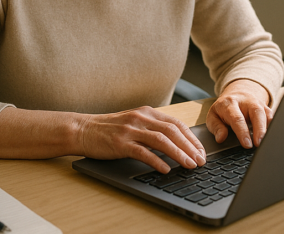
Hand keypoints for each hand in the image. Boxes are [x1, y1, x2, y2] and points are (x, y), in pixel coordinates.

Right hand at [77, 106, 205, 172]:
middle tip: (201, 160)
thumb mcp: (133, 123)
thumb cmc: (108, 129)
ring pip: (161, 140)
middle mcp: (141, 118)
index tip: (201, 151)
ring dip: (179, 154)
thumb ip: (152, 128)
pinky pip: (143, 152)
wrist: (82, 129)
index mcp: (147, 112)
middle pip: (173, 131)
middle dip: (190, 147)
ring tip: (190, 165)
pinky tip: (166, 169)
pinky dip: (157, 161)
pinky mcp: (120, 142)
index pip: (176, 124)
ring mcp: (130, 129)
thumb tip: (175, 143)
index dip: (191, 138)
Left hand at [206, 79, 271, 148]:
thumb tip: (221, 138)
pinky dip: (273, 129)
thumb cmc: (224, 108)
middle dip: (260, 129)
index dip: (243, 132)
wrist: (237, 93)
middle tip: (259, 144)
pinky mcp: (266, 108)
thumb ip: (216, 127)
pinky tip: (270, 139)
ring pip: (267, 115)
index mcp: (230, 104)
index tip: (247, 144)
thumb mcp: (213, 115)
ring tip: (266, 144)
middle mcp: (246, 102)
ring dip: (268, 130)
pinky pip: (272, 118)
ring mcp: (258, 104)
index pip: (237, 118)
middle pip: (256, 113)